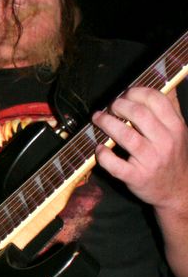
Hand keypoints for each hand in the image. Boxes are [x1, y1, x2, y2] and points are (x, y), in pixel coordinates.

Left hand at [92, 86, 187, 211]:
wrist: (178, 192)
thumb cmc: (173, 157)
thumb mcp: (178, 132)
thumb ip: (168, 111)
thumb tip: (157, 85)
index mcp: (176, 128)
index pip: (156, 100)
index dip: (136, 92)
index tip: (125, 94)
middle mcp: (165, 142)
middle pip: (139, 114)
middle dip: (119, 105)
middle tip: (110, 107)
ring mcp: (151, 161)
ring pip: (125, 135)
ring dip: (106, 123)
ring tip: (98, 119)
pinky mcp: (137, 177)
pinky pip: (115, 164)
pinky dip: (103, 154)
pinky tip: (100, 148)